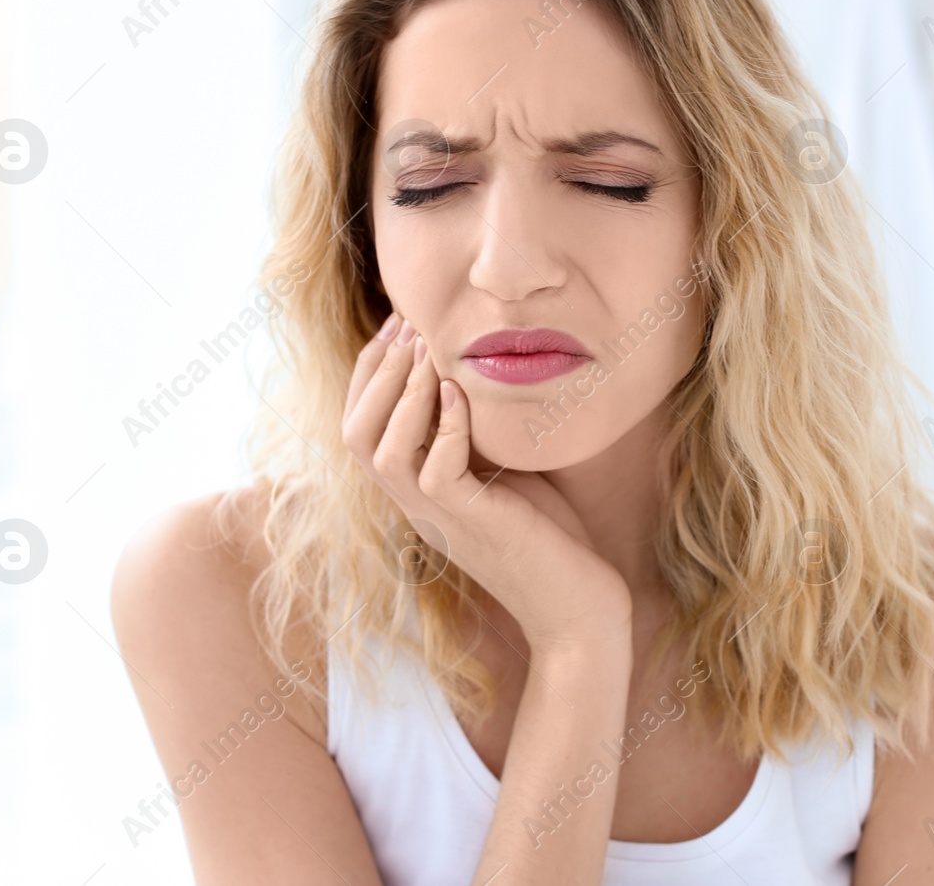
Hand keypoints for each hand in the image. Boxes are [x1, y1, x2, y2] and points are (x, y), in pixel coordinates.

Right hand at [342, 312, 633, 654]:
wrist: (578, 608)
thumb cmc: (549, 538)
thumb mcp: (504, 471)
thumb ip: (478, 434)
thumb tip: (473, 373)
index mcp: (416, 491)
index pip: (363, 426)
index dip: (372, 372)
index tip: (400, 324)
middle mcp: (415, 506)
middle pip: (355, 435)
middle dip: (377, 371)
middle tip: (407, 325)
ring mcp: (439, 518)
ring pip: (381, 453)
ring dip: (402, 394)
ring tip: (426, 350)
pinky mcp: (472, 524)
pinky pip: (435, 472)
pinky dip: (442, 427)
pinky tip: (459, 392)